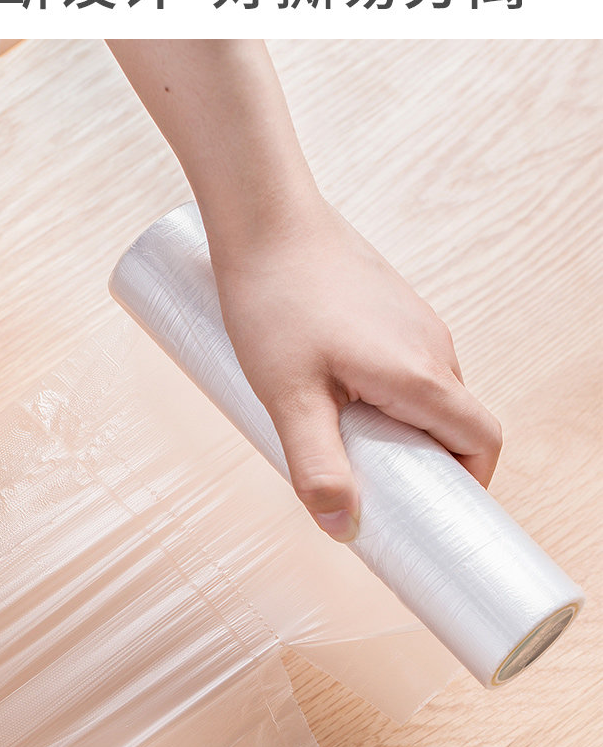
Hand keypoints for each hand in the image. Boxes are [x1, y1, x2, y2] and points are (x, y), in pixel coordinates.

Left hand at [209, 193, 502, 542]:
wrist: (264, 218)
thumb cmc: (275, 301)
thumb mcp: (290, 397)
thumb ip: (316, 466)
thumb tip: (342, 529)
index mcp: (421, 375)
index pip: (482, 441)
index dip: (467, 484)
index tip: (428, 510)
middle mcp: (433, 346)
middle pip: (458, 422)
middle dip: (427, 462)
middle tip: (375, 484)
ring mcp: (416, 321)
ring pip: (432, 392)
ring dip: (404, 427)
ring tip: (347, 440)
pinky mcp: (393, 306)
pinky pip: (411, 363)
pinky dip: (392, 394)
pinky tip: (338, 394)